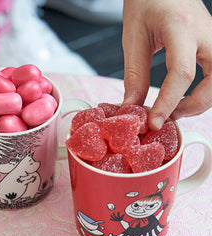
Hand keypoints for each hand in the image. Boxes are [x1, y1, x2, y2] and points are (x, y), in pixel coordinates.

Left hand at [122, 0, 211, 129]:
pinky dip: (203, 92)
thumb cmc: (146, 2)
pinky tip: (182, 99)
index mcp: (181, 27)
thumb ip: (134, 75)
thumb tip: (132, 107)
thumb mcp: (133, 38)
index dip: (167, 103)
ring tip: (174, 110)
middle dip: (193, 106)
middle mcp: (205, 32)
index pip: (182, 73)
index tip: (153, 122)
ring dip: (201, 101)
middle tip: (167, 117)